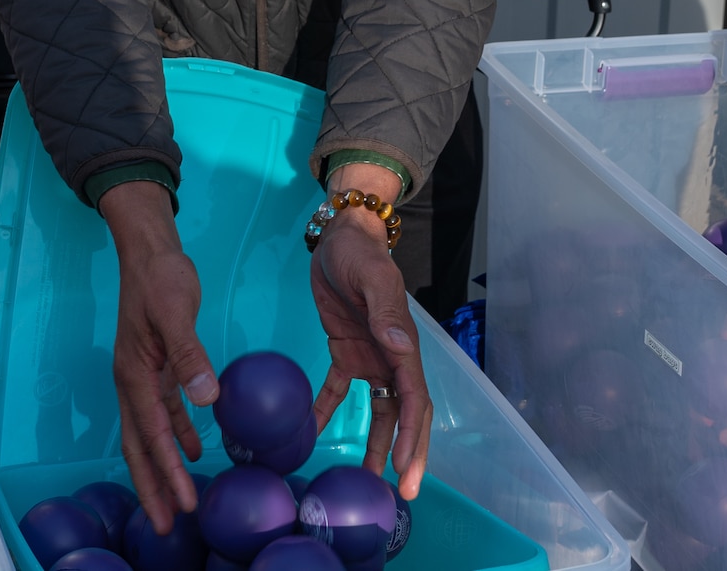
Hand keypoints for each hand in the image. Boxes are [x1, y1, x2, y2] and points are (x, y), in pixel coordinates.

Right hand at [100, 181, 219, 530]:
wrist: (148, 249)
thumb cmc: (161, 277)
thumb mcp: (177, 312)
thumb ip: (190, 356)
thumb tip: (206, 400)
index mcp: (135, 375)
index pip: (152, 436)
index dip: (166, 474)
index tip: (182, 504)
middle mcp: (132, 382)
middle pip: (140, 447)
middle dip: (153, 487)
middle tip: (167, 525)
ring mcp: (141, 376)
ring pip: (148, 434)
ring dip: (161, 468)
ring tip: (176, 500)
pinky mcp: (155, 366)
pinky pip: (162, 412)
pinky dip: (174, 434)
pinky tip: (192, 449)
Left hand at [309, 165, 431, 499]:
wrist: (340, 233)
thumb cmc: (360, 253)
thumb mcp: (372, 277)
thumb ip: (385, 313)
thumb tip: (402, 351)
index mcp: (402, 344)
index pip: (414, 401)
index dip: (414, 438)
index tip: (407, 470)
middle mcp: (391, 356)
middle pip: (404, 414)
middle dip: (406, 453)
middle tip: (400, 493)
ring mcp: (370, 356)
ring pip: (378, 411)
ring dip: (377, 444)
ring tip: (367, 480)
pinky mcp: (345, 351)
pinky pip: (337, 391)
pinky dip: (327, 413)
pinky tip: (312, 436)